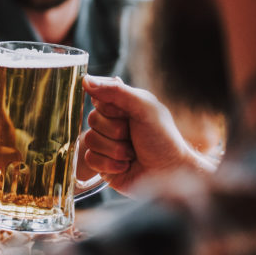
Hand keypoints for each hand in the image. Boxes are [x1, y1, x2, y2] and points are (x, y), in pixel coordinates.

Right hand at [82, 75, 214, 195]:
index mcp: (123, 106)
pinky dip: (109, 164)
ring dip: (115, 150)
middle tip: (134, 137)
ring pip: (89, 140)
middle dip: (115, 131)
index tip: (128, 114)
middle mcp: (112, 123)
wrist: (170, 173)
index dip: (111, 109)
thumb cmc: (163, 139)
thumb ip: (116, 91)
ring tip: (132, 154)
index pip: (98, 98)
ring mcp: (105, 144)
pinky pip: (89, 159)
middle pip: (92, 119)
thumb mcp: (144, 107)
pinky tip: (125, 166)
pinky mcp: (101, 164)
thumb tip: (85, 80)